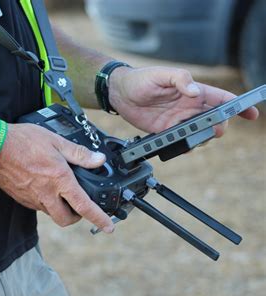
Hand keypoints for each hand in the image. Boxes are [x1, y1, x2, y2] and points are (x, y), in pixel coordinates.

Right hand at [0, 123, 114, 232]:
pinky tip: (43, 186)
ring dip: (59, 208)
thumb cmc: (23, 141)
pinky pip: (37, 206)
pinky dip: (45, 201)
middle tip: (79, 205)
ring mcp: (32, 198)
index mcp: (60, 180)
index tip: (109, 227)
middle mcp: (46, 194)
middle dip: (76, 217)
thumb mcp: (56, 141)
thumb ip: (79, 154)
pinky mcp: (21, 198)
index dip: (99, 219)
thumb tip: (99, 160)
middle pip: (66, 219)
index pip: (84, 206)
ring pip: (51, 213)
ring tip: (59, 191)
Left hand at [108, 66, 258, 134]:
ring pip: (200, 133)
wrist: (119, 93)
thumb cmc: (140, 79)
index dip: (239, 106)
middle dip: (219, 126)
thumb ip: (180, 79)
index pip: (222, 98)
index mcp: (194, 90)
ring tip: (195, 137)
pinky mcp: (166, 131)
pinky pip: (182, 142)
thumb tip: (194, 92)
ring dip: (202, 137)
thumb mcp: (161, 74)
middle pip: (215, 120)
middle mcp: (189, 106)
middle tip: (212, 129)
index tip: (252, 113)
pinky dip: (186, 146)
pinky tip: (183, 145)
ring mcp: (179, 120)